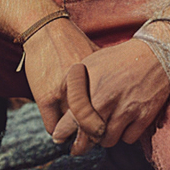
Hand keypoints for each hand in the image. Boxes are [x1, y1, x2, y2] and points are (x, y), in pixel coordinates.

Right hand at [21, 17, 97, 134]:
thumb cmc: (72, 42)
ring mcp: (64, 96)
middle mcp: (84, 90)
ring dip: (72, 136)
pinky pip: (53, 127)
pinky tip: (58, 129)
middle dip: (90, 136)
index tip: (102, 130)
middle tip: (88, 139)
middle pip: (91, 127)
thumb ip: (106, 75)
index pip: (107, 116)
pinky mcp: (46, 98)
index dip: (105, 126)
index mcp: (99, 82)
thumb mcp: (94, 56)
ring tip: (72, 136)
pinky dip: (56, 130)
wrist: (46, 30)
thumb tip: (123, 89)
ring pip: (72, 130)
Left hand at [52, 39, 169, 155]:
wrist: (154, 54)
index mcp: (91, 88)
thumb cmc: (117, 59)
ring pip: (108, 141)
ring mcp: (126, 110)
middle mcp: (106, 100)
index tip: (58, 138)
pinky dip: (124, 136)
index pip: (71, 120)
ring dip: (103, 139)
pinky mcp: (144, 117)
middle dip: (80, 146)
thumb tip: (60, 103)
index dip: (62, 132)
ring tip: (101, 132)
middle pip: (88, 137)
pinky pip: (128, 139)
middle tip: (76, 149)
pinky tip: (121, 125)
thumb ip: (73, 84)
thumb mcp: (89, 63)